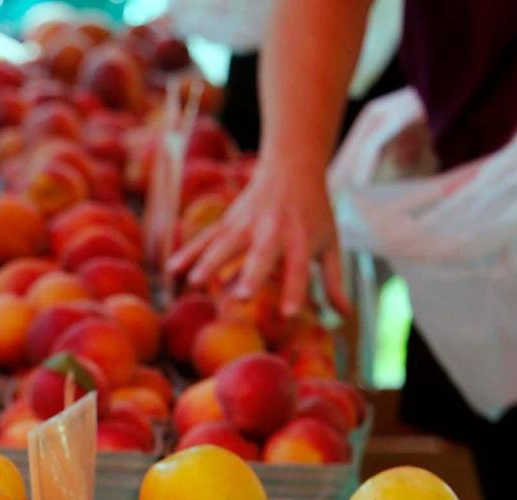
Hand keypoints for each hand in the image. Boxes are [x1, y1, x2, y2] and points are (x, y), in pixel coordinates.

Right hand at [168, 159, 350, 316]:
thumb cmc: (314, 212)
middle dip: (252, 273)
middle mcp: (273, 232)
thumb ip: (333, 280)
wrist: (292, 166)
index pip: (298, 269)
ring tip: (195, 283)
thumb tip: (344, 316)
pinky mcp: (229, 220)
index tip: (288, 314)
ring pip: (226, 244)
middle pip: (261, 255)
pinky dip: (189, 251)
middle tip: (244, 294)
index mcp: (300, 240)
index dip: (294, 291)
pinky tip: (172, 269)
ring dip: (210, 262)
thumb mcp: (330, 243)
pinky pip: (207, 237)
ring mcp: (247, 224)